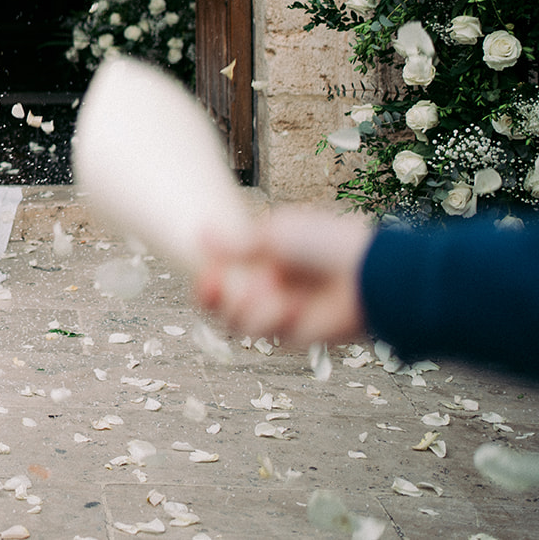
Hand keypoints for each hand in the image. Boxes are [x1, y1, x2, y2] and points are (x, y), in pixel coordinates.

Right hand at [195, 206, 374, 346]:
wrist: (368, 276)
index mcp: (264, 256)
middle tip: (218, 284)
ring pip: (236, 321)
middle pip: (221, 302)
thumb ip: (236, 243)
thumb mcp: (275, 234)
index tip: (207, 273)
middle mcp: (268, 285)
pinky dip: (273, 318)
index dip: (208, 277)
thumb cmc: (327, 246)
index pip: (222, 271)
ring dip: (246, 305)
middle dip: (215, 294)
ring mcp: (280, 310)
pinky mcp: (294, 335)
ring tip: (269, 289)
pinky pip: (265, 334)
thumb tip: (201, 234)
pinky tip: (294, 305)